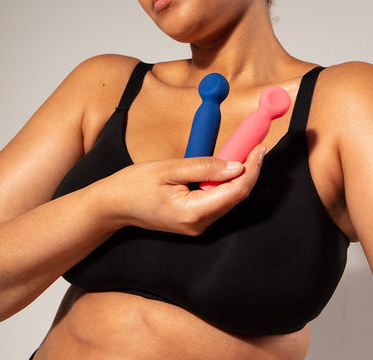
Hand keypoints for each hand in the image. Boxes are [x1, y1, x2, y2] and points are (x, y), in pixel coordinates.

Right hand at [102, 145, 265, 235]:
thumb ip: (204, 167)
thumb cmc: (135, 185)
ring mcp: (197, 225)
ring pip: (229, 199)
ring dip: (240, 176)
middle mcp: (199, 224)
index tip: (258, 148)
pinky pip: (218, 201)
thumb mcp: (168, 168)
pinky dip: (227, 183)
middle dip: (249, 171)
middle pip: (236, 197)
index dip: (251, 169)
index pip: (235, 191)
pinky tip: (228, 167)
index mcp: (192, 212)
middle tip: (255, 146)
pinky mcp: (194, 221)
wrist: (113, 206)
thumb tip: (236, 165)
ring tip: (245, 152)